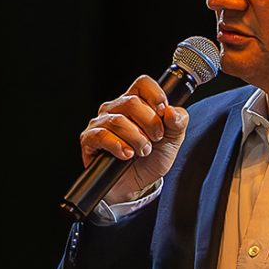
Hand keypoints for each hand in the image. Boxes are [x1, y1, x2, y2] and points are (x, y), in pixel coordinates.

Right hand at [78, 75, 189, 205]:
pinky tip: (127, 155)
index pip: (142, 84)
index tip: (163, 113)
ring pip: (118, 120)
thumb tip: (172, 111)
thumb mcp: (173, 141)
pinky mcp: (89, 139)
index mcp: (136, 102)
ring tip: (143, 151)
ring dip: (136, 139)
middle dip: (149, 124)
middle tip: (155, 139)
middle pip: (131, 102)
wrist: (137, 185)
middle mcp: (116, 108)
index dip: (155, 95)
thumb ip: (178, 123)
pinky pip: (102, 136)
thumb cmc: (151, 159)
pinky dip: (118, 146)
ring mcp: (100, 123)